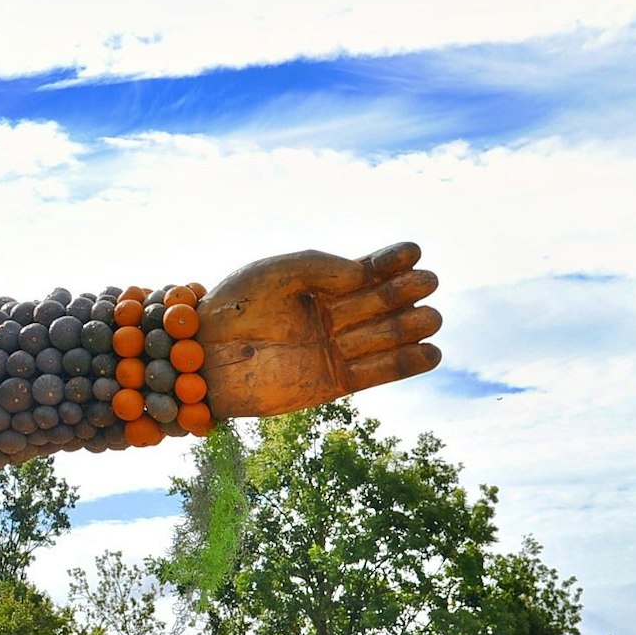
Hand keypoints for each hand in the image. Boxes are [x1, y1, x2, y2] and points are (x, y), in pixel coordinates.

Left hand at [198, 242, 441, 418]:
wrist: (204, 356)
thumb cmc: (234, 307)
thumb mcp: (273, 272)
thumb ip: (317, 266)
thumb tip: (362, 274)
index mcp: (322, 286)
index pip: (368, 271)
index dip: (392, 261)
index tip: (413, 251)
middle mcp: (335, 316)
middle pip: (381, 302)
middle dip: (404, 292)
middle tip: (425, 283)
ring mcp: (336, 349)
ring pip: (385, 336)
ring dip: (410, 326)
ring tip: (430, 316)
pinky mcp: (334, 383)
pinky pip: (377, 374)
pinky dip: (405, 364)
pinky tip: (432, 352)